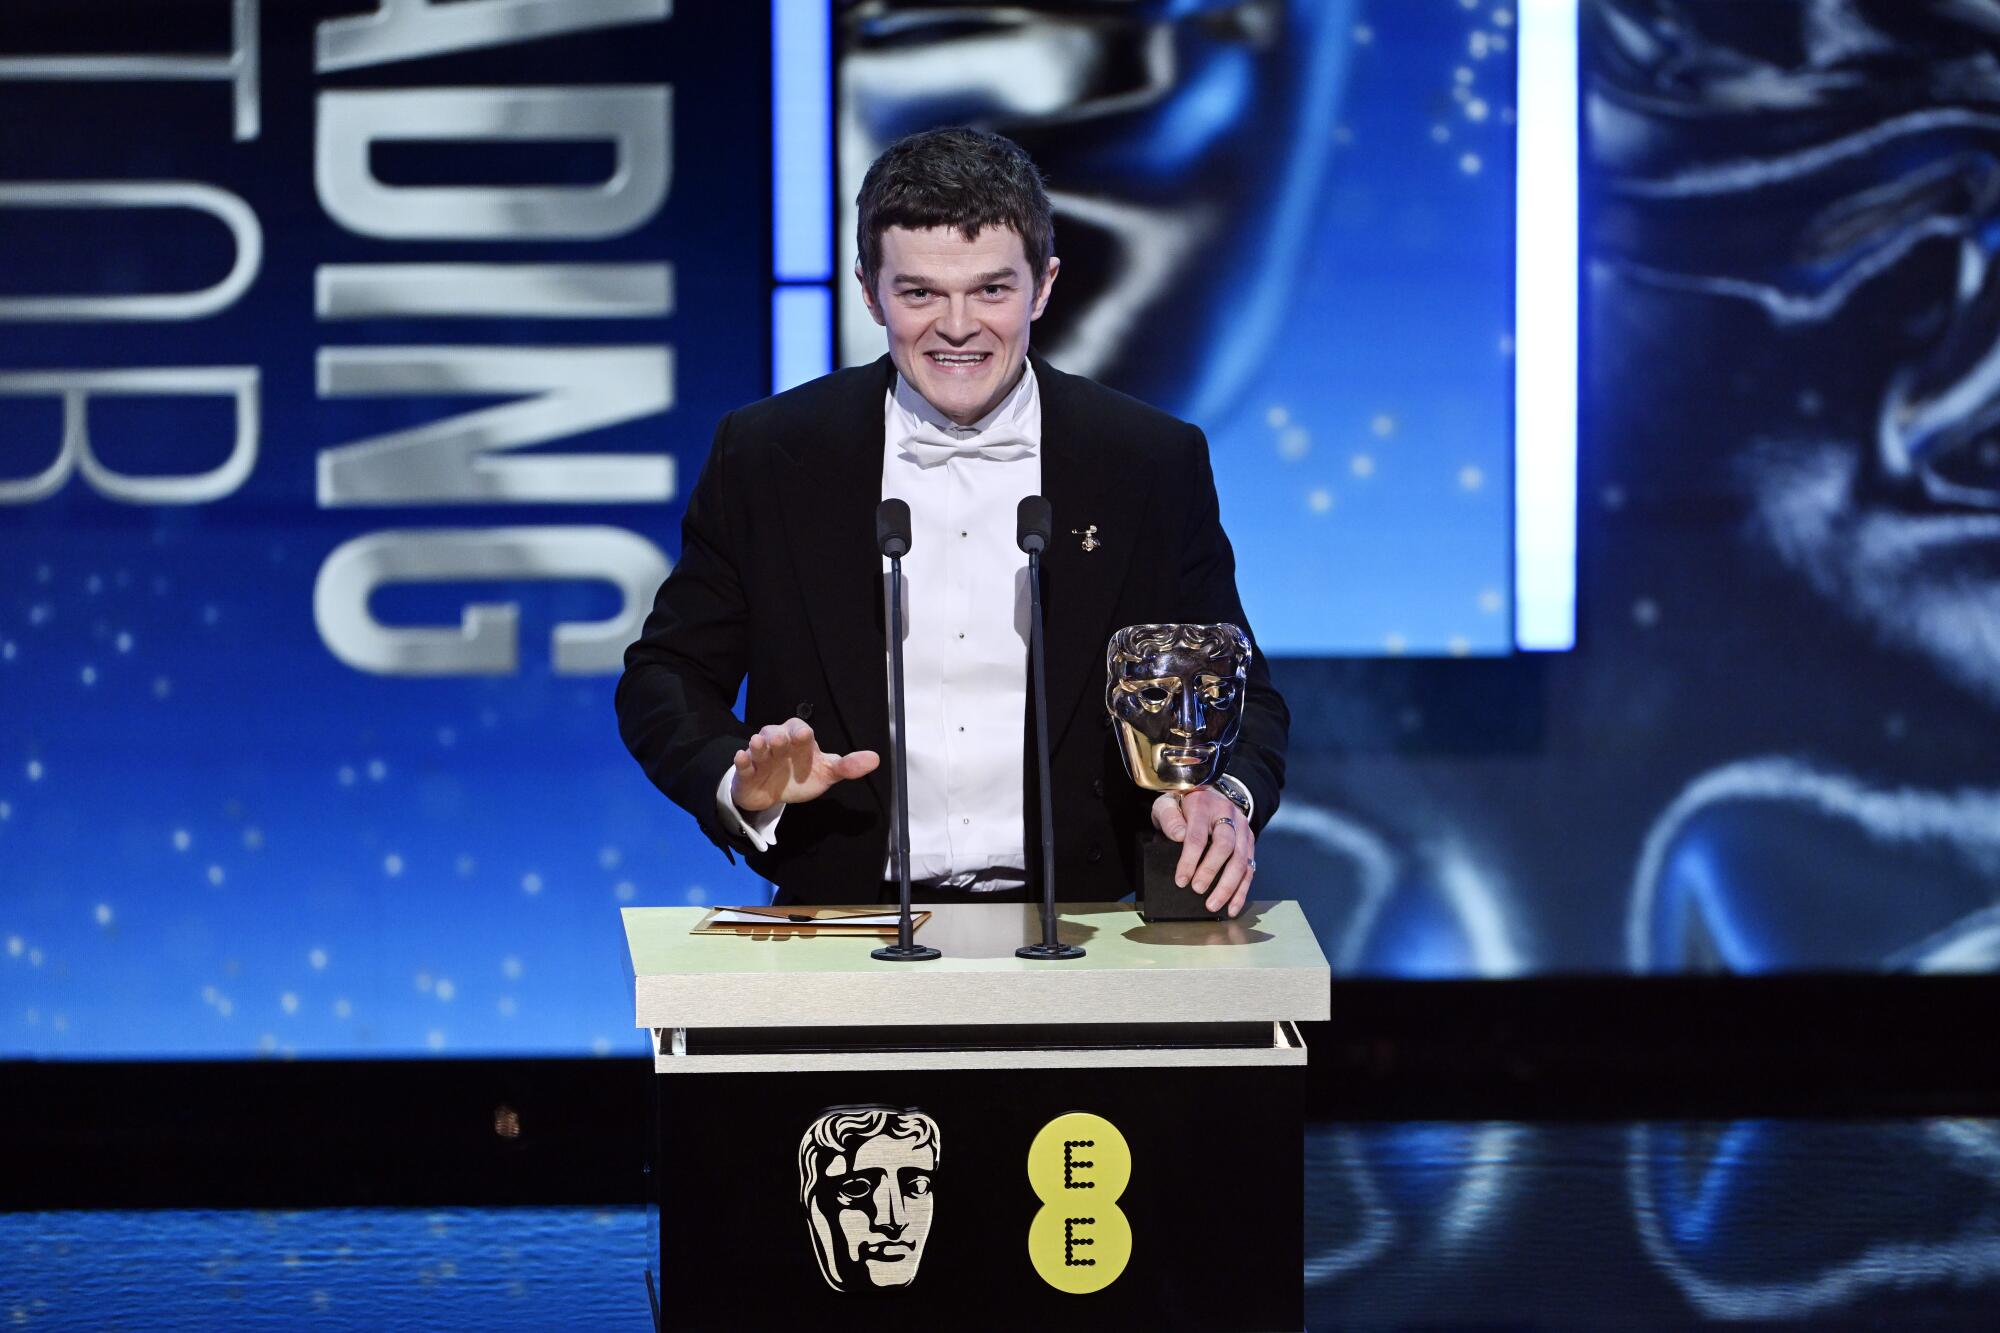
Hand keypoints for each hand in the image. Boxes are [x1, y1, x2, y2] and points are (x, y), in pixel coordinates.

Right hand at [729, 718, 878, 812]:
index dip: (801, 733)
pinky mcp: (746, 772)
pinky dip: (741, 761)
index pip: (800, 729)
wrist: (772, 795)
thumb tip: (875, 759)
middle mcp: (779, 744)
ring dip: (758, 745)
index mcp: (799, 742)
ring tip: (757, 744)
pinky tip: (742, 757)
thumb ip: (848, 767)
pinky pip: (742, 764)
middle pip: (776, 733)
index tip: (803, 736)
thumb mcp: (826, 773)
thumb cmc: (801, 777)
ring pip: (758, 746)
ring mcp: (761, 757)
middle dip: (778, 736)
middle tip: (780, 740)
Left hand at [1151, 788, 1255, 917]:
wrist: (1208, 795)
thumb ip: (1168, 817)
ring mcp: (1242, 829)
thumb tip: (1178, 836)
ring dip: (1228, 886)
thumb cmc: (1182, 804)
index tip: (1181, 880)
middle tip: (1197, 890)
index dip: (1189, 860)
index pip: (1198, 835)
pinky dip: (1241, 891)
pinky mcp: (1250, 843)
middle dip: (1211, 871)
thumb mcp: (1167, 804)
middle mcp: (1228, 815)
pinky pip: (1250, 869)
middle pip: (1225, 846)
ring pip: (1241, 860)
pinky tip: (1232, 907)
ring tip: (1213, 905)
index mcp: (1204, 805)